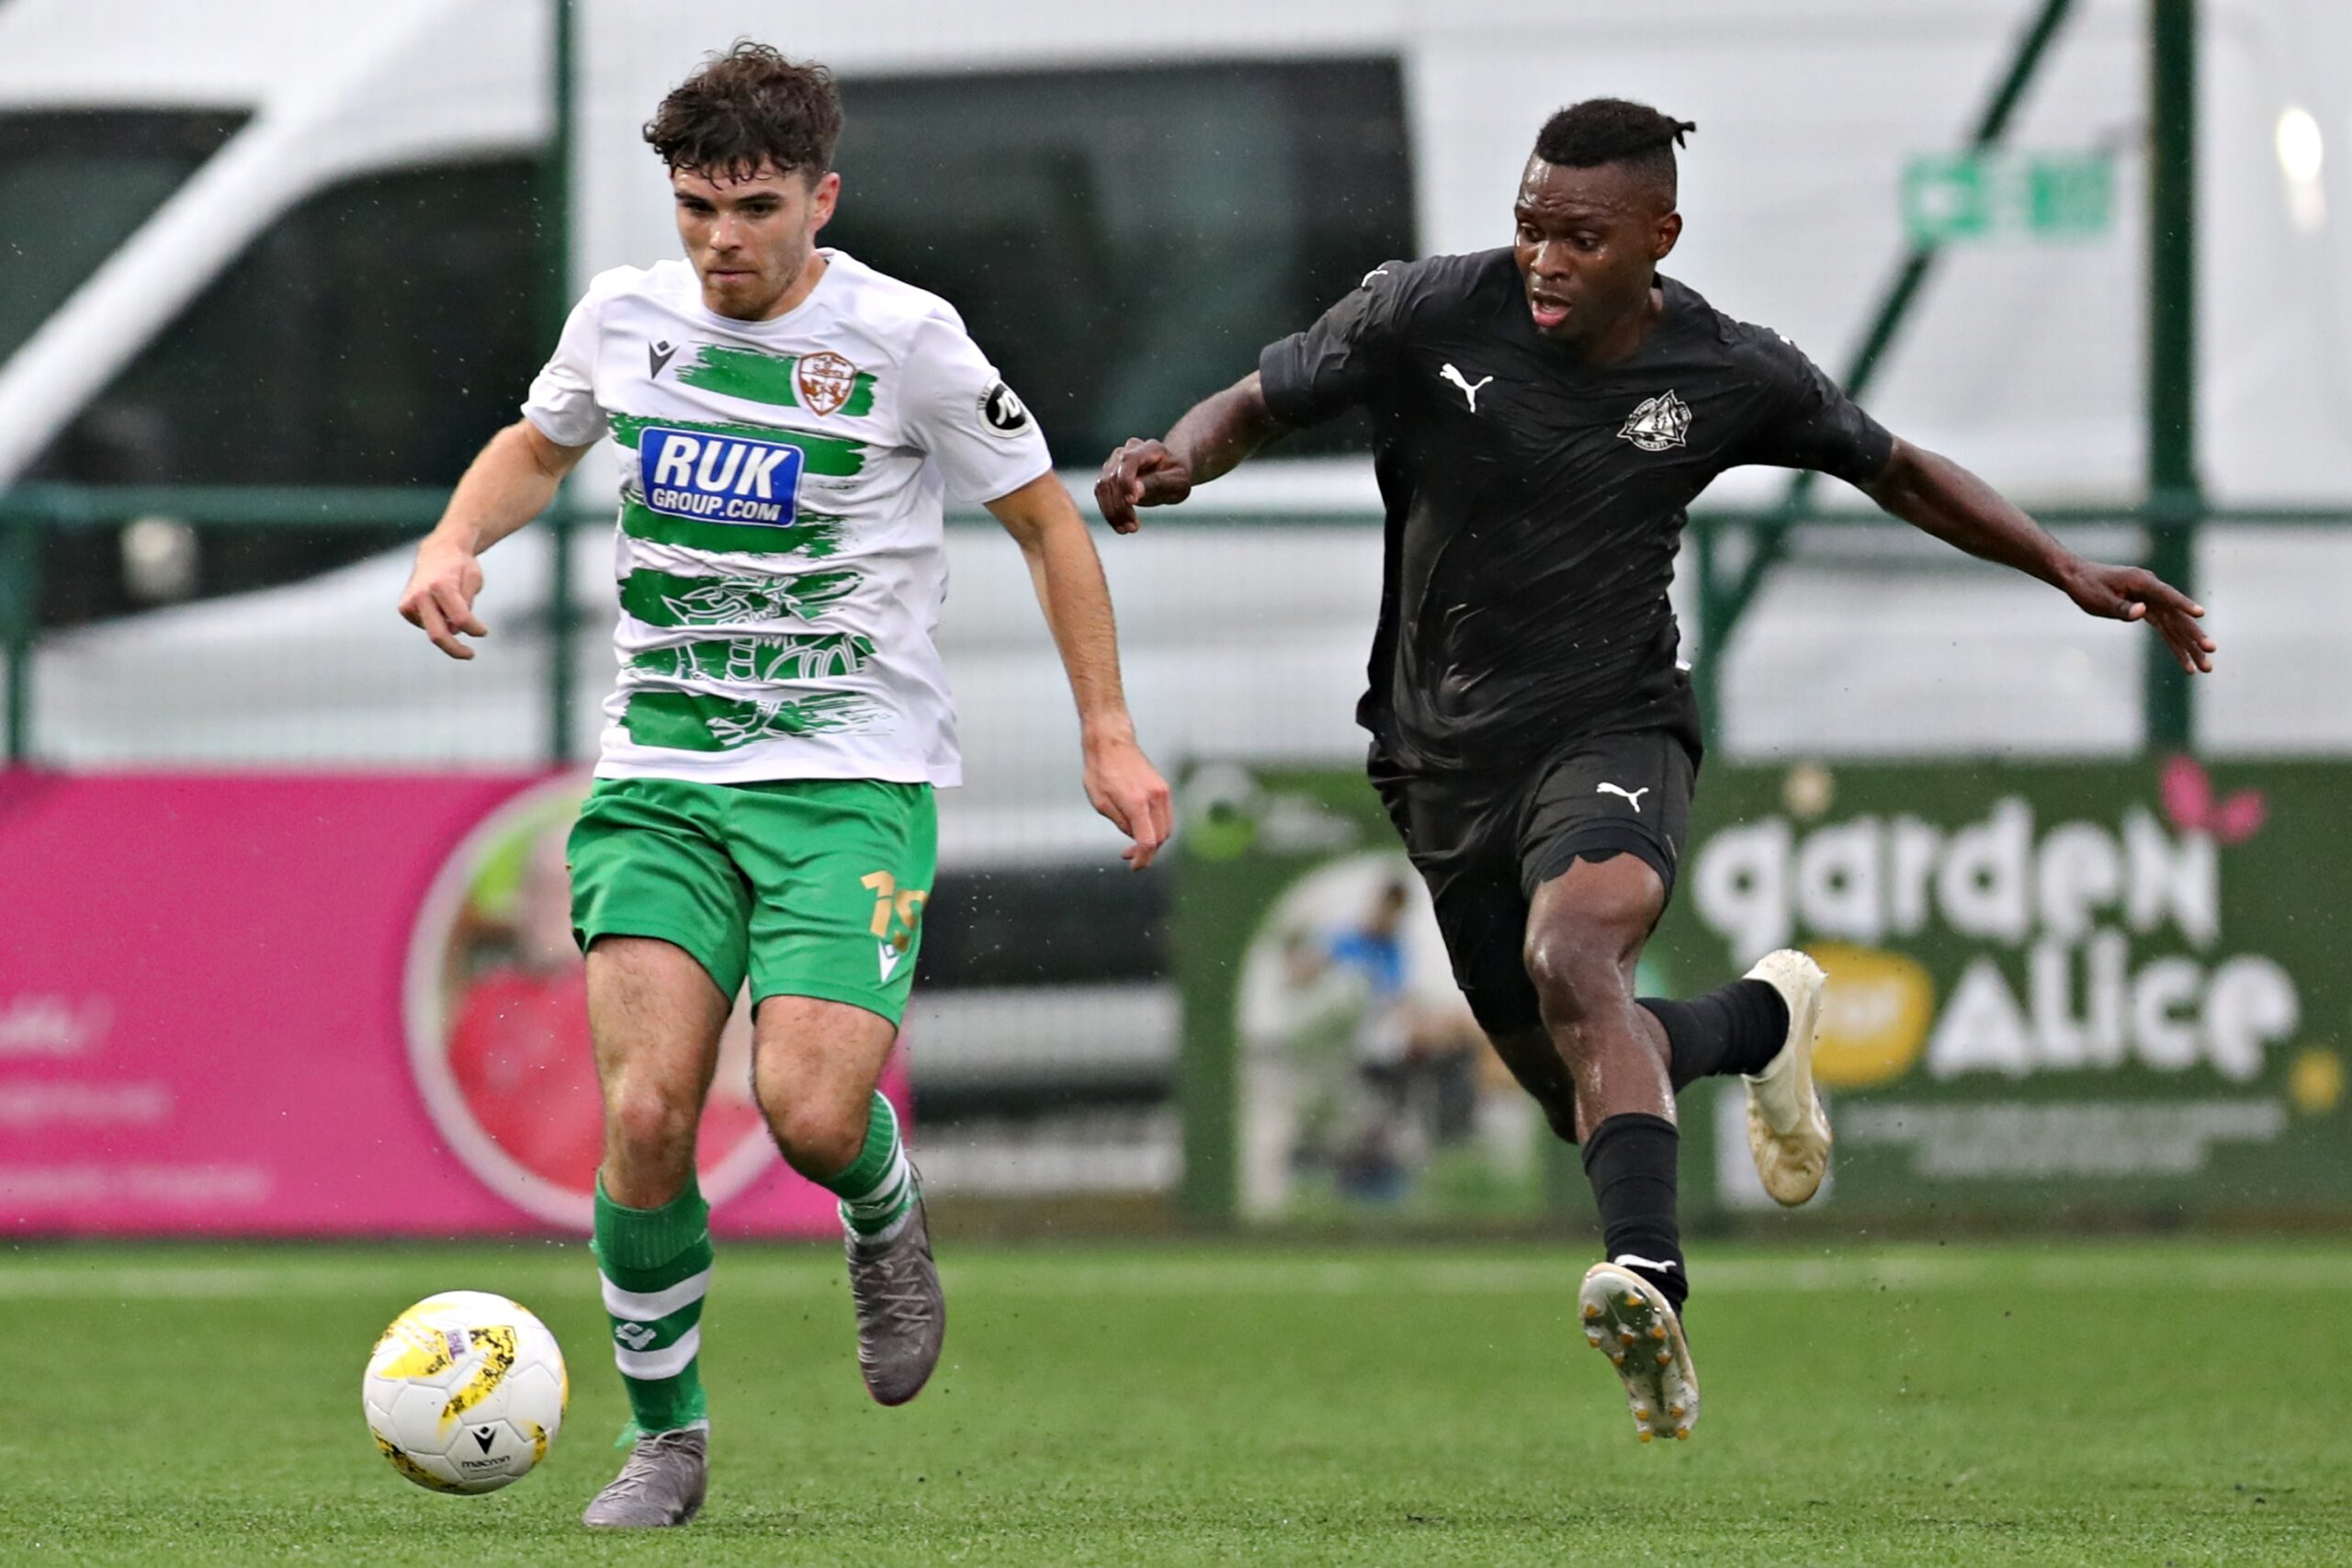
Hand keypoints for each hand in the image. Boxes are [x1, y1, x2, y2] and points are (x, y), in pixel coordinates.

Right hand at [398, 536, 489, 659]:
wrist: (437, 551)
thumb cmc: (460, 566)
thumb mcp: (474, 580)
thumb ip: (467, 604)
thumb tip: (455, 630)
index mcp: (441, 586)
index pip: (461, 619)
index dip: (475, 629)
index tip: (484, 632)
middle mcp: (421, 595)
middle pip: (439, 635)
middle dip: (456, 649)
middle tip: (470, 654)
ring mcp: (409, 602)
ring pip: (434, 630)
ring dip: (449, 627)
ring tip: (452, 603)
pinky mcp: (404, 608)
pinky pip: (427, 625)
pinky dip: (438, 622)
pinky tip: (440, 604)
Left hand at [1083, 729, 1174, 868]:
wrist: (1111, 742)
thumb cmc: (1100, 770)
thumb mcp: (1100, 803)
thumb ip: (1120, 823)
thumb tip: (1135, 837)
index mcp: (1137, 803)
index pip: (1147, 842)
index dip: (1142, 859)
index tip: (1134, 866)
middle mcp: (1155, 797)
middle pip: (1161, 838)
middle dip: (1148, 852)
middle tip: (1130, 855)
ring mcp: (1162, 791)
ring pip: (1167, 828)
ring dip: (1154, 840)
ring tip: (1134, 842)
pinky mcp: (1163, 787)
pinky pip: (1166, 815)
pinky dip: (1157, 826)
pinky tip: (1140, 826)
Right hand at [1094, 438, 1193, 534]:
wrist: (1170, 472)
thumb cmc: (1176, 476)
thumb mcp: (1178, 482)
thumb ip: (1158, 483)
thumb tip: (1135, 492)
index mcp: (1149, 448)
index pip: (1129, 460)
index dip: (1127, 481)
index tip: (1133, 502)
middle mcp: (1128, 450)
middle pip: (1113, 477)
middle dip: (1120, 505)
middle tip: (1133, 528)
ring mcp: (1115, 461)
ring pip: (1102, 486)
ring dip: (1111, 511)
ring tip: (1127, 529)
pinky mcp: (1108, 475)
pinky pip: (1101, 494)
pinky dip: (1109, 512)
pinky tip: (1121, 525)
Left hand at [2062, 559, 2214, 673]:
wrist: (2078, 577)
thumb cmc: (2087, 587)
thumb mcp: (2099, 599)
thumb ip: (2121, 607)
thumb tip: (2142, 612)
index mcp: (2142, 582)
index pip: (2166, 595)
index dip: (2183, 604)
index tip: (2199, 614)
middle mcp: (2152, 590)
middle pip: (2177, 616)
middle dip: (2194, 635)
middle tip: (2211, 651)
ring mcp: (2152, 601)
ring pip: (2176, 626)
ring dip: (2190, 647)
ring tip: (2206, 668)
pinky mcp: (2148, 610)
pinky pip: (2165, 629)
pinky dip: (2175, 645)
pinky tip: (2187, 662)